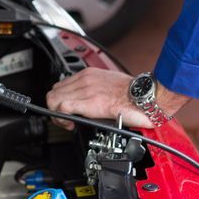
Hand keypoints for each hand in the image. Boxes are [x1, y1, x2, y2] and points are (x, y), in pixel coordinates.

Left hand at [45, 67, 190, 129]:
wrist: (145, 96)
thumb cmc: (134, 94)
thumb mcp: (110, 85)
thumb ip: (97, 90)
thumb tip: (91, 100)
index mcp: (89, 74)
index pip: (62, 84)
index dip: (60, 99)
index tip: (67, 110)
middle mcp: (84, 79)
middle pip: (54, 91)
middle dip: (55, 107)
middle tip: (65, 118)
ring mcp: (85, 89)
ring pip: (53, 99)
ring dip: (56, 113)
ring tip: (68, 121)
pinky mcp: (87, 102)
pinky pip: (61, 107)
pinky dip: (60, 118)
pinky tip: (70, 124)